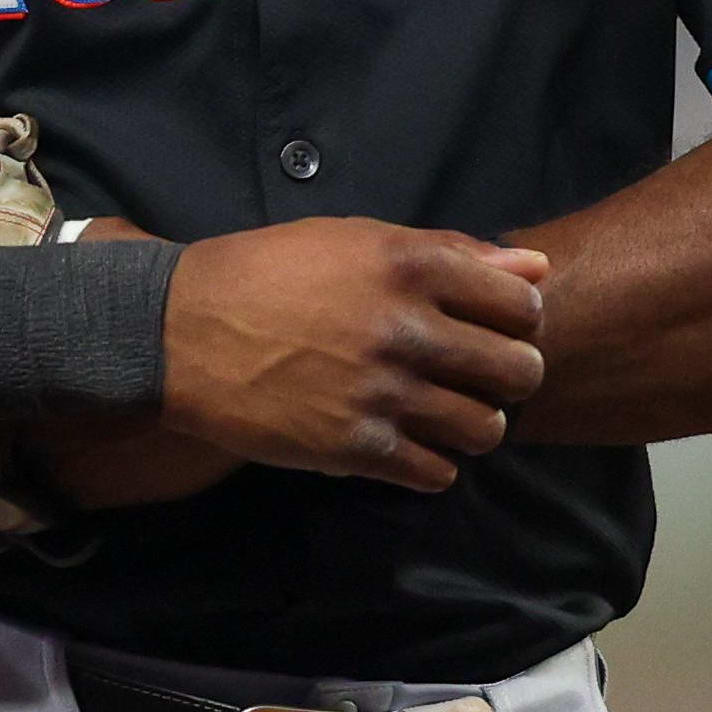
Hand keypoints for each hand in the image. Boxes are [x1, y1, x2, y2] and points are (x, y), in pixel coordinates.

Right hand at [158, 220, 548, 492]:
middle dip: (508, 376)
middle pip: (517, 371)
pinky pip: (437, 473)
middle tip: (477, 376)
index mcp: (410, 265)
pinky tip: (407, 443)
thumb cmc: (268, 274)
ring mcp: (382, 393)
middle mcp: (405, 329)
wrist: (178, 333)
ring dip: (473, 423)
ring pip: (485, 428)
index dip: (517, 319)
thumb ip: (449, 251)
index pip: (521, 304)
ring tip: (443, 413)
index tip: (494, 327)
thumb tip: (534, 267)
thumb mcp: (354, 238)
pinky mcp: (355, 449)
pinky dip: (432, 463)